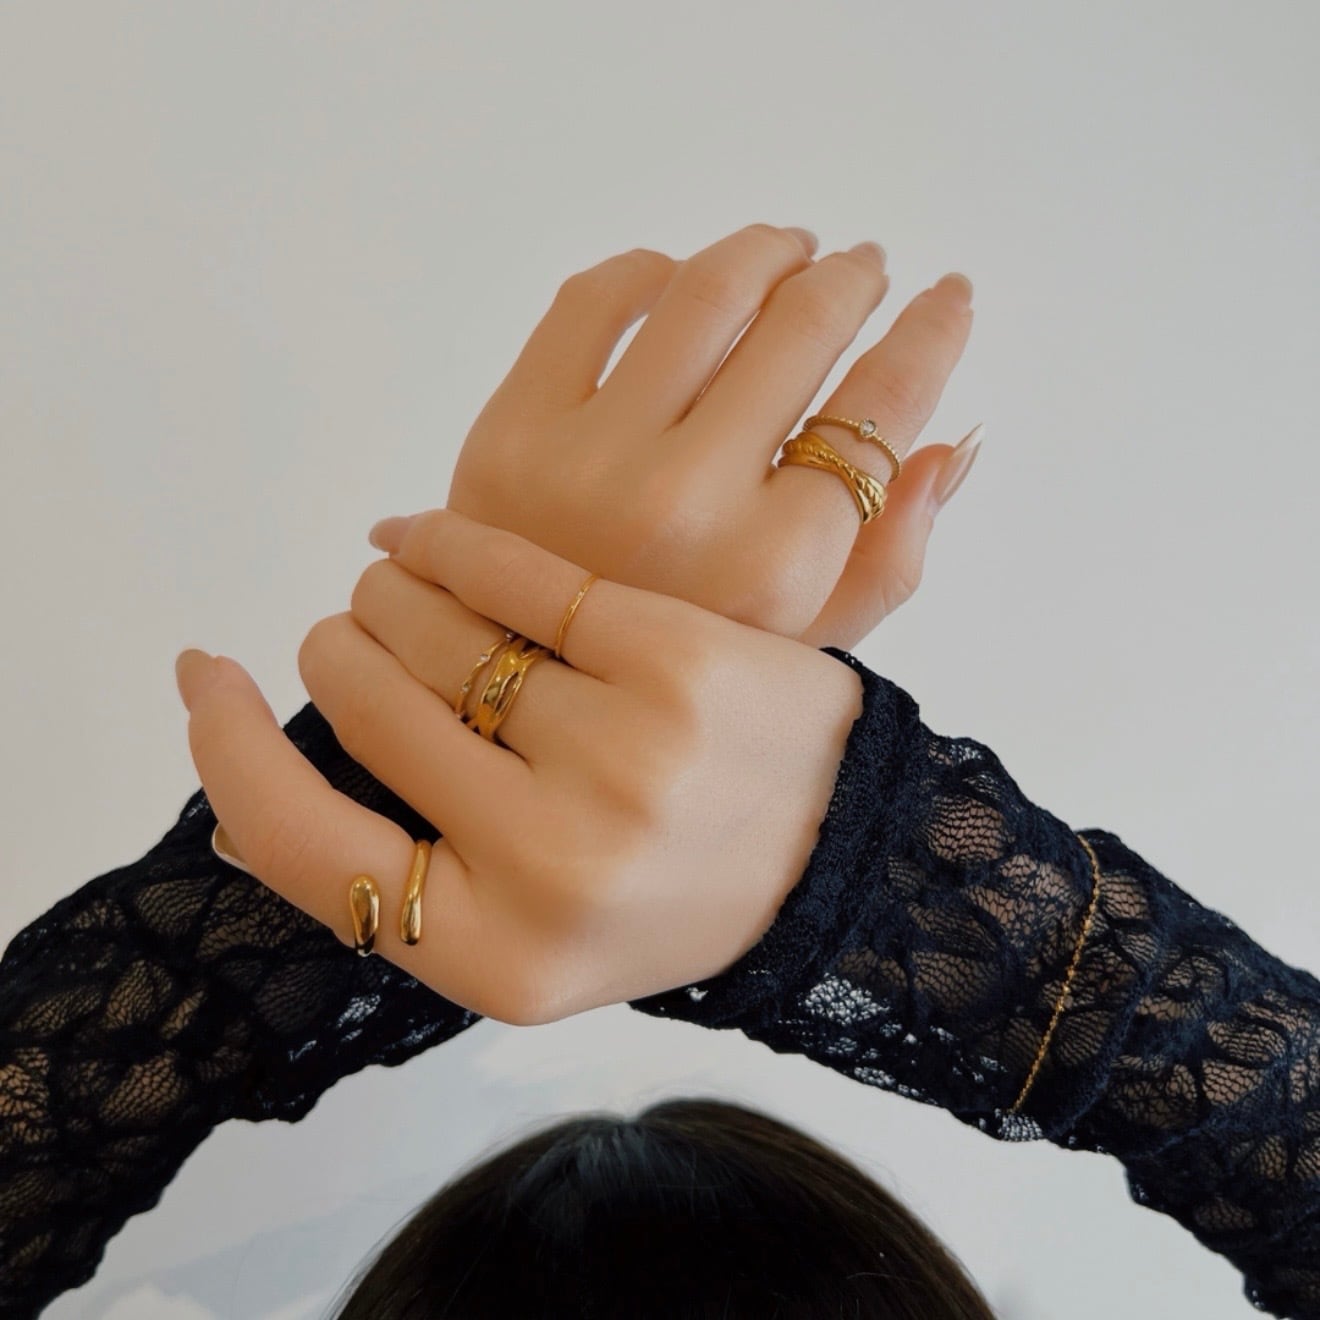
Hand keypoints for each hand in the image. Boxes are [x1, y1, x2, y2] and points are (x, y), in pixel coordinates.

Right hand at [178, 510, 863, 1023]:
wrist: (833, 854)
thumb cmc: (665, 896)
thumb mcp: (528, 942)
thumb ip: (395, 889)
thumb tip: (237, 801)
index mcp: (500, 957)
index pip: (306, 846)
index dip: (231, 752)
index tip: (206, 680)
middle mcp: (555, 863)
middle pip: (371, 710)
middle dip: (342, 652)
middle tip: (354, 629)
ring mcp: (623, 756)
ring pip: (435, 630)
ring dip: (393, 594)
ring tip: (398, 586)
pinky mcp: (678, 657)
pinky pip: (520, 574)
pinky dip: (452, 543)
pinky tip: (427, 538)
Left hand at [433, 223, 977, 646]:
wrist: (516, 682)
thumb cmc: (671, 662)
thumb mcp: (801, 649)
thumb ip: (888, 559)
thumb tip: (954, 442)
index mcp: (771, 567)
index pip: (880, 409)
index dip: (932, 334)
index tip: (950, 295)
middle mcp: (687, 505)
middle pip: (803, 328)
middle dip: (853, 279)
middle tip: (864, 268)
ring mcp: (589, 461)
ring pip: (707, 291)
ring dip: (767, 250)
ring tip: (790, 252)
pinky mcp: (510, 430)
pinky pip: (594, 298)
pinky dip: (653, 269)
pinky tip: (682, 281)